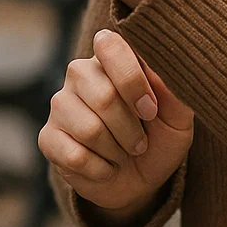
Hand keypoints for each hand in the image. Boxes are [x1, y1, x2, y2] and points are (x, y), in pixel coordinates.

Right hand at [40, 30, 193, 224]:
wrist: (140, 180)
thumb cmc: (159, 138)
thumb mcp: (178, 116)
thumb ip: (173, 88)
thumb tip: (161, 67)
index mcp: (112, 57)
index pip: (109, 45)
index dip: (132, 81)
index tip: (150, 111)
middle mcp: (81, 73)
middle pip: (104, 96)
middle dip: (131, 129)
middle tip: (140, 143)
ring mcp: (60, 104)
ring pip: (89, 129)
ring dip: (117, 152)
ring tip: (122, 153)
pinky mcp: (48, 137)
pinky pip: (74, 156)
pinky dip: (101, 170)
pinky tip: (104, 167)